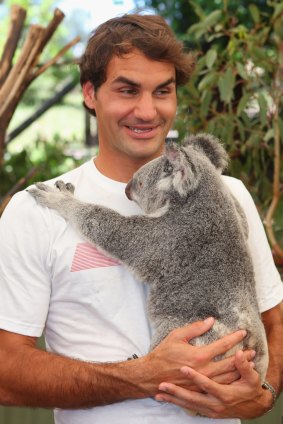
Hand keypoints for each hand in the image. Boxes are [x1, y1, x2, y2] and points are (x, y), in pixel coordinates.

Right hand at [141, 318, 250, 394]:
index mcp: (199, 355)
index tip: (243, 332)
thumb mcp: (177, 335)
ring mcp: (203, 381)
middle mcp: (204, 370)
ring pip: (227, 376)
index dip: (234, 338)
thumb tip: (210, 320)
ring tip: (249, 364)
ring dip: (239, 369)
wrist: (152, 376)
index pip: (222, 345)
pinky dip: (230, 381)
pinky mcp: (200, 389)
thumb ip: (195, 328)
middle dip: (242, 356)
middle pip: (230, 362)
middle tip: (252, 350)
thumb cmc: (163, 354)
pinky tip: (236, 377)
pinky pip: (220, 385)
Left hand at [155, 350, 271, 417]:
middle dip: (177, 392)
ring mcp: (209, 408)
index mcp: (224, 393)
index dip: (195, 377)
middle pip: (192, 397)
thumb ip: (244, 366)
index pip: (207, 384)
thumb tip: (239, 353)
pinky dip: (175, 403)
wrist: (253, 407)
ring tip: (159, 391)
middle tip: (162, 384)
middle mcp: (215, 403)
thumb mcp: (252, 378)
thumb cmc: (251, 389)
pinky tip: (162, 398)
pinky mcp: (206, 410)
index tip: (183, 368)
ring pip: (188, 404)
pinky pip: (188, 407)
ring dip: (173, 398)